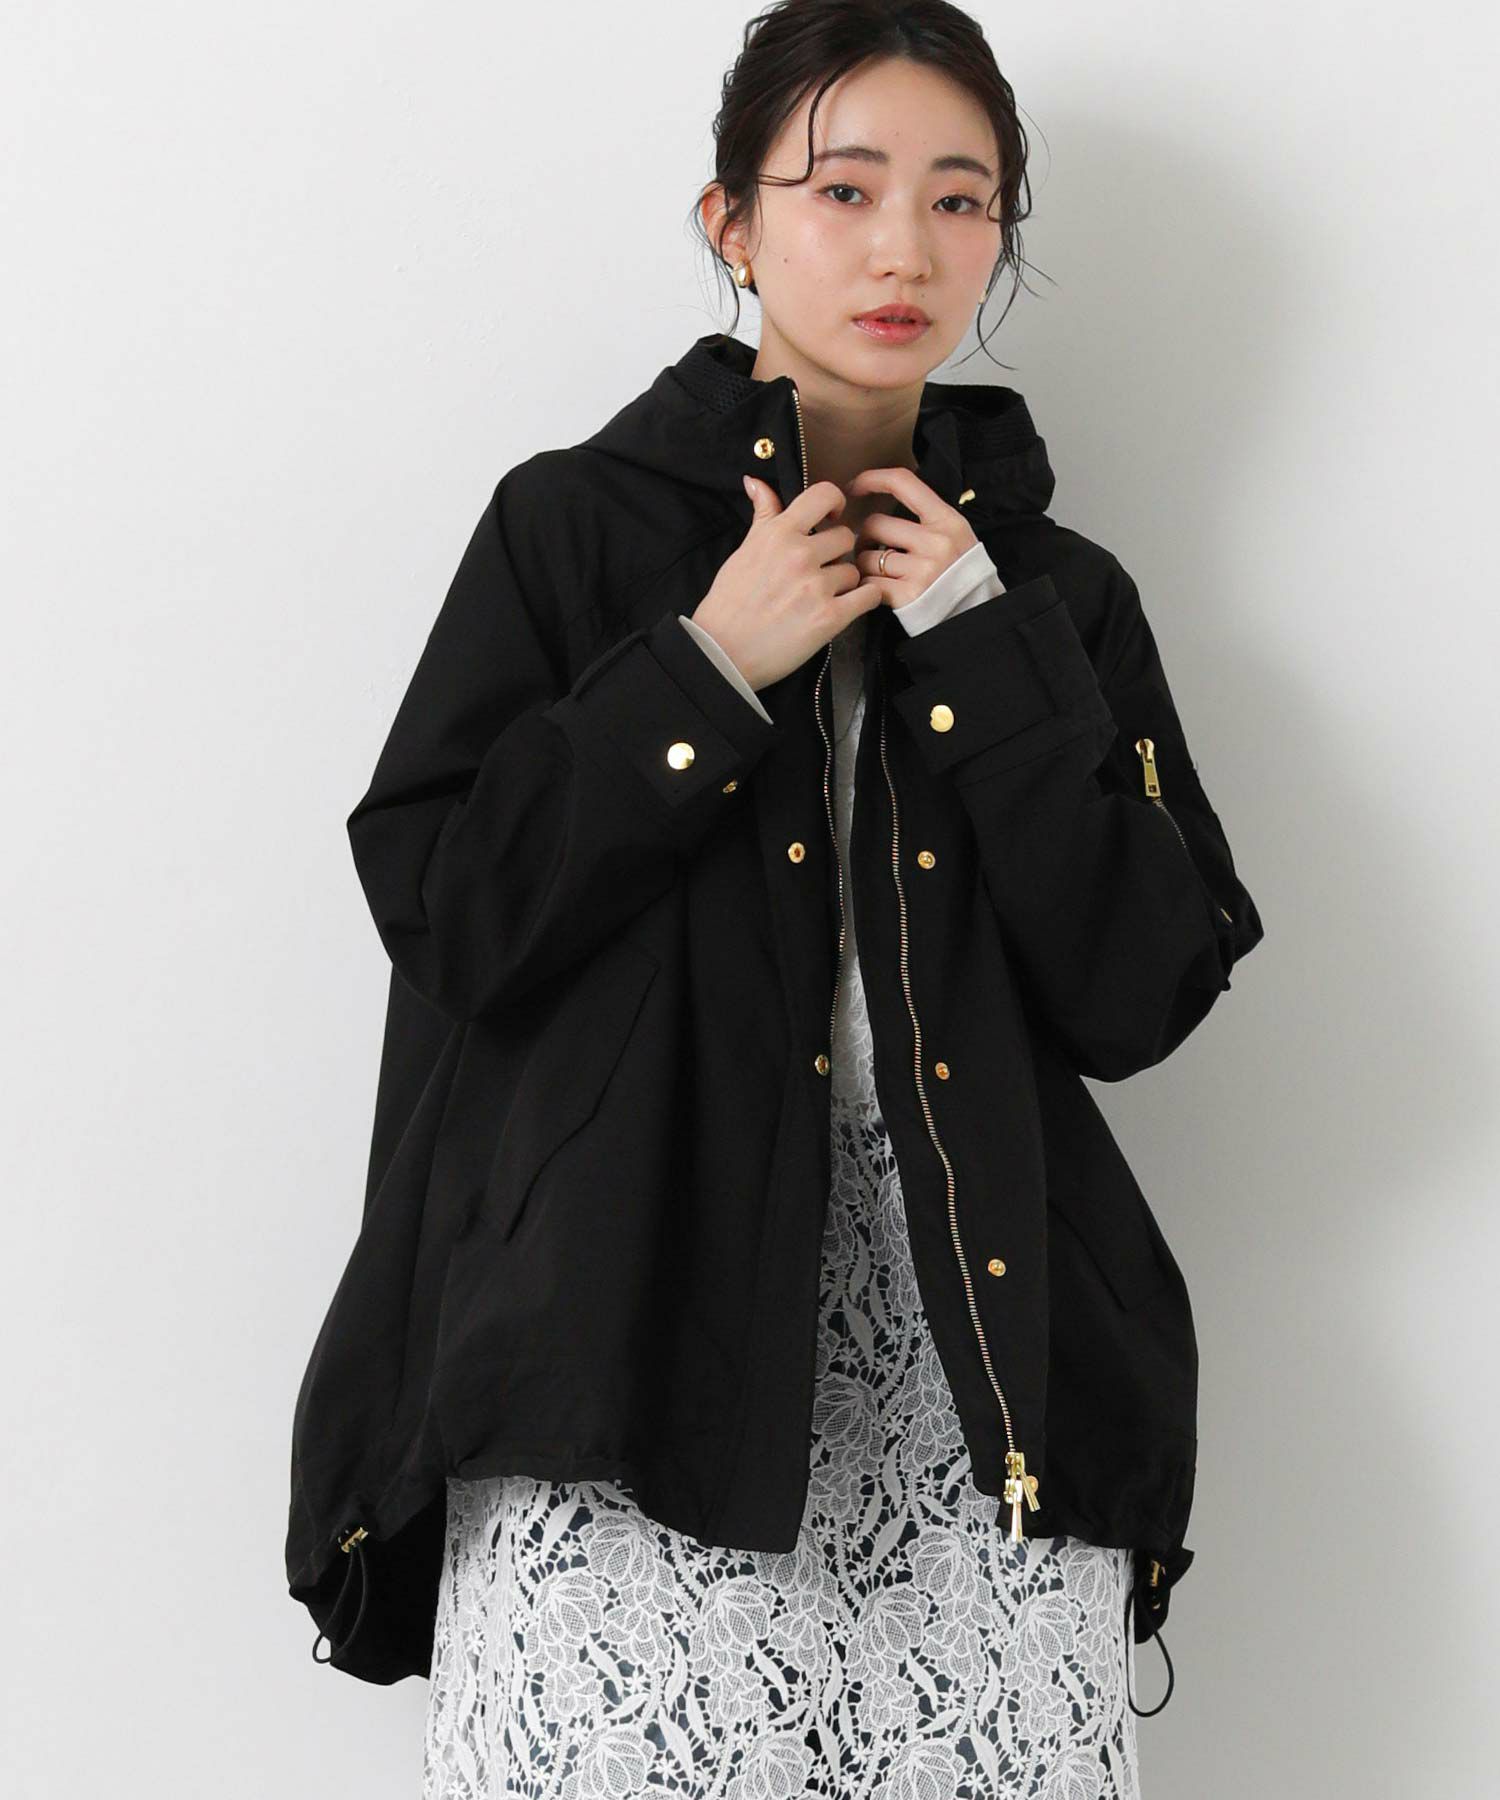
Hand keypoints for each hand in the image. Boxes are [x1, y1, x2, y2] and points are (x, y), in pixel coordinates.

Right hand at [689, 476, 887, 690]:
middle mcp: (800, 554)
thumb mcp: (744, 551)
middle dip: (836, 553)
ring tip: (820, 597)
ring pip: (853, 571)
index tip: (832, 517)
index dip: (835, 504)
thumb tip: (756, 481)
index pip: (824, 495)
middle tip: (820, 570)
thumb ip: (762, 516)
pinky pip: (868, 597)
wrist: (723, 652)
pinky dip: (864, 600)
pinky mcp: (830, 617)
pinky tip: (849, 606)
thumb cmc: (729, 603)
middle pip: (846, 537)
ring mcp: (817, 586)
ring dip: (843, 583)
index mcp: (779, 533)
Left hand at [844, 466, 979, 608]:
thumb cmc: (959, 572)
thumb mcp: (954, 535)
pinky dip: (867, 586)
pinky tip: (879, 588)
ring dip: (864, 563)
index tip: (854, 487)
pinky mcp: (908, 596)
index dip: (872, 479)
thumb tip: (883, 498)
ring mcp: (922, 570)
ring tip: (877, 571)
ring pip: (866, 556)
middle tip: (871, 548)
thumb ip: (925, 517)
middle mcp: (936, 542)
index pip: (903, 482)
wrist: (975, 612)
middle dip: (865, 536)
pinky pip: (869, 583)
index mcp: (947, 520)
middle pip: (875, 524)